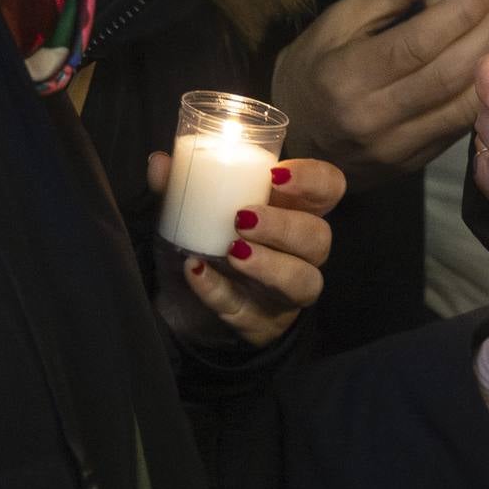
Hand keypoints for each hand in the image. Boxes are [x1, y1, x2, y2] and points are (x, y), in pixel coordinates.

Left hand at [150, 155, 345, 350]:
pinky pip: (248, 313)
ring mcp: (285, 294)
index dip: (313, 179)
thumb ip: (177, 187)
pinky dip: (219, 291)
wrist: (180, 307)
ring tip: (233, 251)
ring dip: (270, 265)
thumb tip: (159, 162)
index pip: (328, 188)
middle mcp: (300, 253)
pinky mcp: (262, 326)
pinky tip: (196, 272)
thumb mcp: (188, 214)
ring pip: (304, 281)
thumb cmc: (201, 244)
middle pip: (319, 237)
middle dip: (285, 226)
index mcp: (292, 211)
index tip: (275, 175)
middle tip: (243, 218)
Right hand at [271, 0, 488, 188]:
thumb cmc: (312, 72)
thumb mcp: (337, 23)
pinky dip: (485, 95)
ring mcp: (394, 148)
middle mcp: (372, 117)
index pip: (416, 43)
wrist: (293, 139)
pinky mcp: (412, 165)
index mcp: (347, 75)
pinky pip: (458, 128)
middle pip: (448, 74)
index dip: (460, 12)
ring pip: (462, 107)